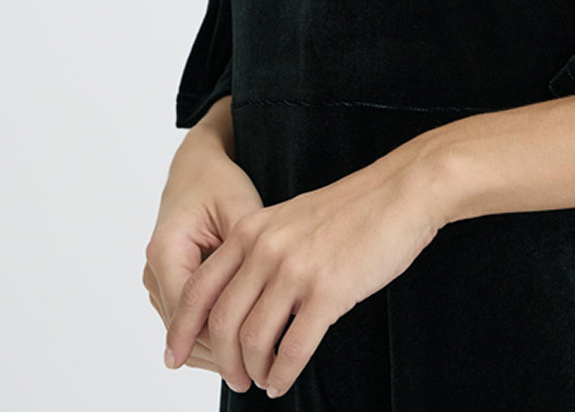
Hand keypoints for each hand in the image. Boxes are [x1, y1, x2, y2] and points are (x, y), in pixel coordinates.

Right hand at [144, 123, 264, 384]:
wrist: (197, 166)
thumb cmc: (219, 183)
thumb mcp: (240, 209)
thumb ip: (249, 252)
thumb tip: (270, 296)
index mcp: (166, 251)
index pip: (190, 312)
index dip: (221, 340)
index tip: (253, 360)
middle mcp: (153, 269)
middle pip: (183, 329)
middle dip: (219, 352)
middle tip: (257, 374)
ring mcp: (155, 278)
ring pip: (182, 330)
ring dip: (214, 348)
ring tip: (253, 364)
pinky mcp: (166, 282)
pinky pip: (185, 319)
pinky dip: (209, 333)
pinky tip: (240, 344)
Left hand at [164, 148, 442, 398]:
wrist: (401, 191)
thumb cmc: (353, 209)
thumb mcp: (291, 219)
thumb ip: (261, 249)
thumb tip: (242, 298)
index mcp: (251, 230)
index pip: (198, 289)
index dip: (180, 329)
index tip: (173, 355)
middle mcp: (265, 249)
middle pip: (220, 322)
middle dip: (221, 361)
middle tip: (233, 379)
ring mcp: (295, 270)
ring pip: (253, 341)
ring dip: (252, 371)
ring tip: (260, 382)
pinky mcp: (328, 291)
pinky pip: (293, 348)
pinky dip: (283, 373)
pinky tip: (283, 380)